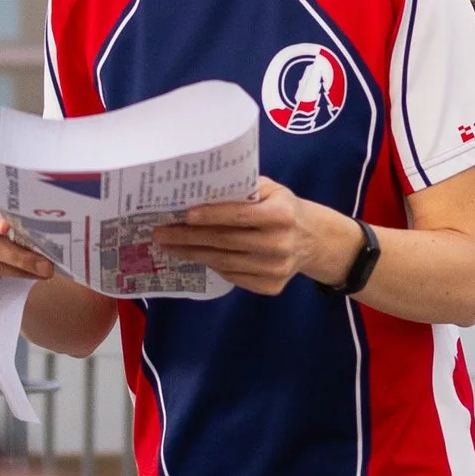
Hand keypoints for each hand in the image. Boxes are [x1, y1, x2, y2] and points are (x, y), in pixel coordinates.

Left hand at [154, 179, 353, 296]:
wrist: (313, 240)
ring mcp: (276, 269)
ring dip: (192, 254)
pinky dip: (212, 265)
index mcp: (281, 215)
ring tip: (169, 246)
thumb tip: (200, 190)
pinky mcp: (271, 286)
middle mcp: (280, 244)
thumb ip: (242, 188)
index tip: (183, 215)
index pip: (239, 215)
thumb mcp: (271, 190)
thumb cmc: (283, 208)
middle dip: (188, 238)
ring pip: (224, 262)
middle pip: (225, 242)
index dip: (210, 216)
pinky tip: (195, 256)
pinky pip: (233, 276)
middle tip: (160, 234)